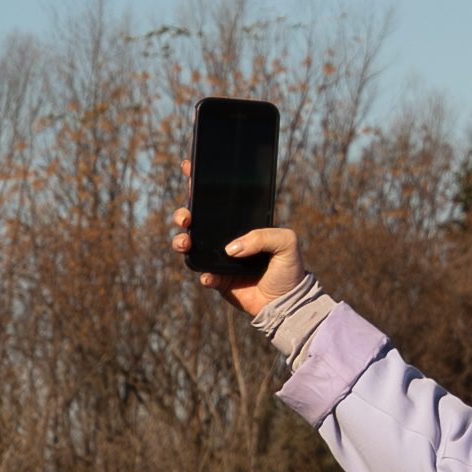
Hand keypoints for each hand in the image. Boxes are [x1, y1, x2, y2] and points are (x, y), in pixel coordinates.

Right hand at [170, 165, 306, 317]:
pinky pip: (202, 273)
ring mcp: (218, 258)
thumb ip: (262, 236)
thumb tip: (231, 248)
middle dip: (183, 214)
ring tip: (186, 242)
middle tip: (186, 218)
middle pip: (195, 219)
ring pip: (190, 244)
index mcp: (241, 222)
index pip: (218, 199)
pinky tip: (209, 276)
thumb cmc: (289, 268)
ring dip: (181, 240)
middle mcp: (226, 237)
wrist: (287, 303)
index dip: (200, 183)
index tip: (189, 168)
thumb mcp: (286, 242)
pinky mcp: (217, 279)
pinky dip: (202, 273)